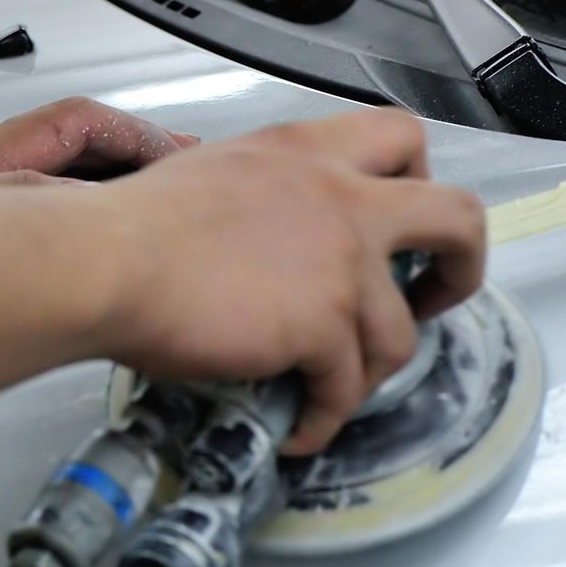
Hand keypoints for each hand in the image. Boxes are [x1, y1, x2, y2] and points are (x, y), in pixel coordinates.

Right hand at [92, 109, 485, 454]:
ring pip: (400, 333)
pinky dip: (324, 418)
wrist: (104, 261)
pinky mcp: (322, 322)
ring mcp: (339, 260)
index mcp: (308, 152)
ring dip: (368, 375)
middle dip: (461, 270)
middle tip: (429, 303)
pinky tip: (298, 429)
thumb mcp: (218, 176)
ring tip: (328, 393)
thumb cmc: (130, 227)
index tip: (402, 227)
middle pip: (457, 218)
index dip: (421, 182)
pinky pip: (346, 387)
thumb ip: (268, 198)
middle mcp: (339, 197)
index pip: (402, 138)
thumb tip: (270, 247)